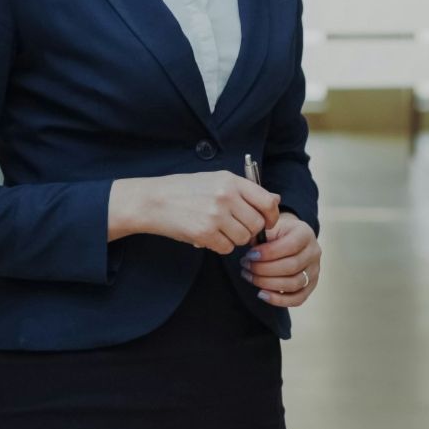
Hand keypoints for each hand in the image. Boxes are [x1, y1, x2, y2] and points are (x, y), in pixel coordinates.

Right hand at [109, 172, 279, 253]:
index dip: (271, 216)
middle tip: (236, 228)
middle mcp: (226, 196)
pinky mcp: (204, 233)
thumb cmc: (185, 190)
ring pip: (243, 238)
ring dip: (234, 239)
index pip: (267, 202)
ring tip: (219, 230)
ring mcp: (215, 215)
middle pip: (256, 224)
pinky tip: (208, 236)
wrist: (153, 200)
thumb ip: (246, 190)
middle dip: (250, 230)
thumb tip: (275, 198)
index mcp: (231, 181)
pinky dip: (220, 246)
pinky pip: (226, 248)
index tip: (266, 222)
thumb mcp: (216, 180)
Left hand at [242, 213, 319, 308]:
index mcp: (305, 234)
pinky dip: (278, 300)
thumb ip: (262, 233)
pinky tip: (262, 294)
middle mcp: (313, 253)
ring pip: (293, 284)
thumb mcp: (272, 226)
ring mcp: (314, 271)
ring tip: (250, 277)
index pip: (290, 246)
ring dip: (267, 284)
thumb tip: (250, 242)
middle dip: (264, 269)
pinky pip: (297, 299)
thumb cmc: (279, 234)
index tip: (250, 255)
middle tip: (246, 266)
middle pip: (291, 267)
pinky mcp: (310, 286)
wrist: (291, 239)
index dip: (268, 253)